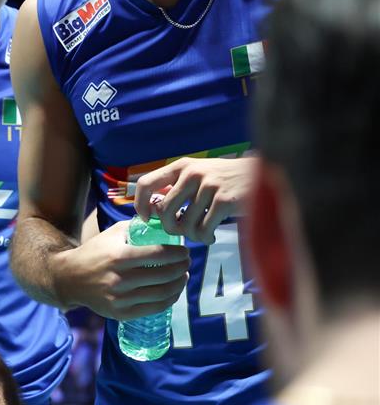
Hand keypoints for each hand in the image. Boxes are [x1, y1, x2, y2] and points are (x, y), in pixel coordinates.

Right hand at [57, 220, 189, 320]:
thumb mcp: (111, 234)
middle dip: (182, 268)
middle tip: (186, 263)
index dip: (178, 254)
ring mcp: (120, 299)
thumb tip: (163, 221)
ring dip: (179, 284)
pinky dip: (169, 300)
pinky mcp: (120, 313)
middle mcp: (119, 279)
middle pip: (164, 275)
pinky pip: (154, 308)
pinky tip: (173, 292)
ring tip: (182, 276)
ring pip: (162, 294)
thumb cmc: (94, 252)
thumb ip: (136, 227)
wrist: (68, 278)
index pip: (159, 254)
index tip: (184, 251)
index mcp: (119, 256)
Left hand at [133, 157, 254, 243]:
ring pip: (184, 223)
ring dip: (191, 235)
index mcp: (182, 166)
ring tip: (201, 234)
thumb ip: (178, 185)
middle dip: (170, 227)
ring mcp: (209, 186)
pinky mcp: (224, 200)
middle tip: (182, 232)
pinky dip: (205, 238)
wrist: (264, 174)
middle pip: (164, 210)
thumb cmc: (227, 179)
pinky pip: (203, 229)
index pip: (146, 183)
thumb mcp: (200, 173)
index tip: (146, 218)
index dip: (140, 204)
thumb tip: (153, 207)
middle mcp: (192, 174)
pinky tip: (211, 237)